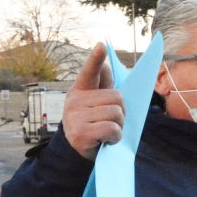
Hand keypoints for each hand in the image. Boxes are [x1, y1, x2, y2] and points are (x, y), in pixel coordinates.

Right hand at [63, 43, 123, 160]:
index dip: (96, 58)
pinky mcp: (81, 132)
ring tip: (108, 131)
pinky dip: (115, 137)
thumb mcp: (96, 106)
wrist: (76, 151)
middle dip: (121, 111)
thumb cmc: (93, 124)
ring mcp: (76, 116)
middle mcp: (75, 100)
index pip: (89, 71)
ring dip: (119, 126)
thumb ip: (103, 88)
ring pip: (116, 113)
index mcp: (81, 90)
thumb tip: (108, 66)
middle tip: (111, 122)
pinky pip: (112, 128)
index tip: (103, 45)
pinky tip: (106, 140)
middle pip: (117, 97)